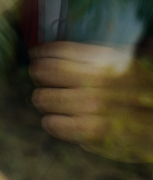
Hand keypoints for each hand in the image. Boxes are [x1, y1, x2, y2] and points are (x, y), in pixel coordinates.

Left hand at [30, 41, 152, 162]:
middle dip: (38, 75)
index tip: (36, 56)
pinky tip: (58, 120)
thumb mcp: (126, 62)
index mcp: (105, 59)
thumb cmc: (142, 92)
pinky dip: (51, 122)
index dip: (39, 53)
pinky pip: (52, 124)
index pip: (54, 50)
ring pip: (42, 98)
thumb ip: (96, 55)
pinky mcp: (93, 132)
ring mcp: (94, 106)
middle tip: (41, 80)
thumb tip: (58, 47)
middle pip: (41, 72)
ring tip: (50, 101)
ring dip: (43, 99)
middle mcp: (97, 80)